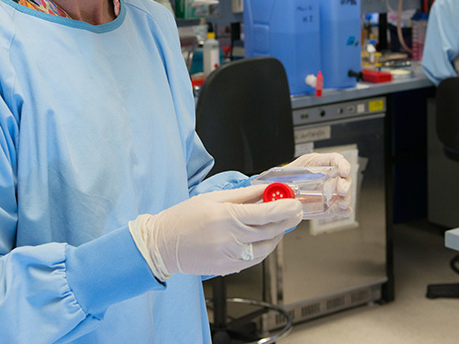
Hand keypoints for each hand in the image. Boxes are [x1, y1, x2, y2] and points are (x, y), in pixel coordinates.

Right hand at [130, 186, 300, 279]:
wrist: (163, 245)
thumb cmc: (183, 218)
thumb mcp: (212, 198)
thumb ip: (242, 195)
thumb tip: (264, 189)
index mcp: (226, 217)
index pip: (266, 213)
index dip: (285, 207)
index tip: (295, 202)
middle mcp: (230, 238)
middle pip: (270, 230)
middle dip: (286, 220)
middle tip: (295, 211)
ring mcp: (230, 256)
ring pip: (266, 246)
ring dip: (278, 235)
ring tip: (281, 224)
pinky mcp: (228, 268)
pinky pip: (255, 259)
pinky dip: (265, 248)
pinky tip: (266, 239)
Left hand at [285, 152, 352, 211]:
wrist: (279, 192)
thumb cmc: (283, 178)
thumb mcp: (286, 172)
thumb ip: (287, 177)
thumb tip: (280, 185)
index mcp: (317, 163)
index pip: (334, 159)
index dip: (342, 164)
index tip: (344, 171)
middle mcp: (326, 175)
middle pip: (343, 176)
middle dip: (345, 184)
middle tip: (342, 191)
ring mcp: (329, 189)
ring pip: (343, 192)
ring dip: (346, 198)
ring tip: (343, 204)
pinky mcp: (329, 203)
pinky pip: (339, 206)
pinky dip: (343, 210)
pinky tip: (344, 211)